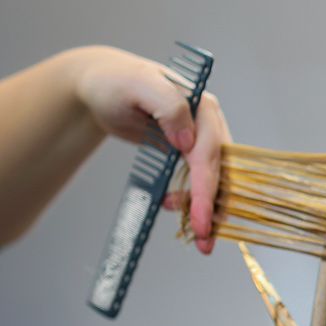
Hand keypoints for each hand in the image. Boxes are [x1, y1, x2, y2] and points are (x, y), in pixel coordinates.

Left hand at [71, 45, 230, 253]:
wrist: (100, 85)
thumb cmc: (115, 82)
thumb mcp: (138, 85)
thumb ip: (170, 106)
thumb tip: (188, 142)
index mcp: (203, 108)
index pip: (210, 154)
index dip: (207, 189)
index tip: (201, 220)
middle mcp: (209, 125)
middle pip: (221, 172)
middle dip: (214, 209)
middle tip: (204, 240)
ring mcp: (201, 140)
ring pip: (215, 181)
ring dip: (208, 210)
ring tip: (195, 234)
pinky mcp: (190, 153)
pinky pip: (201, 182)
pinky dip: (195, 201)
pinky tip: (176, 206)